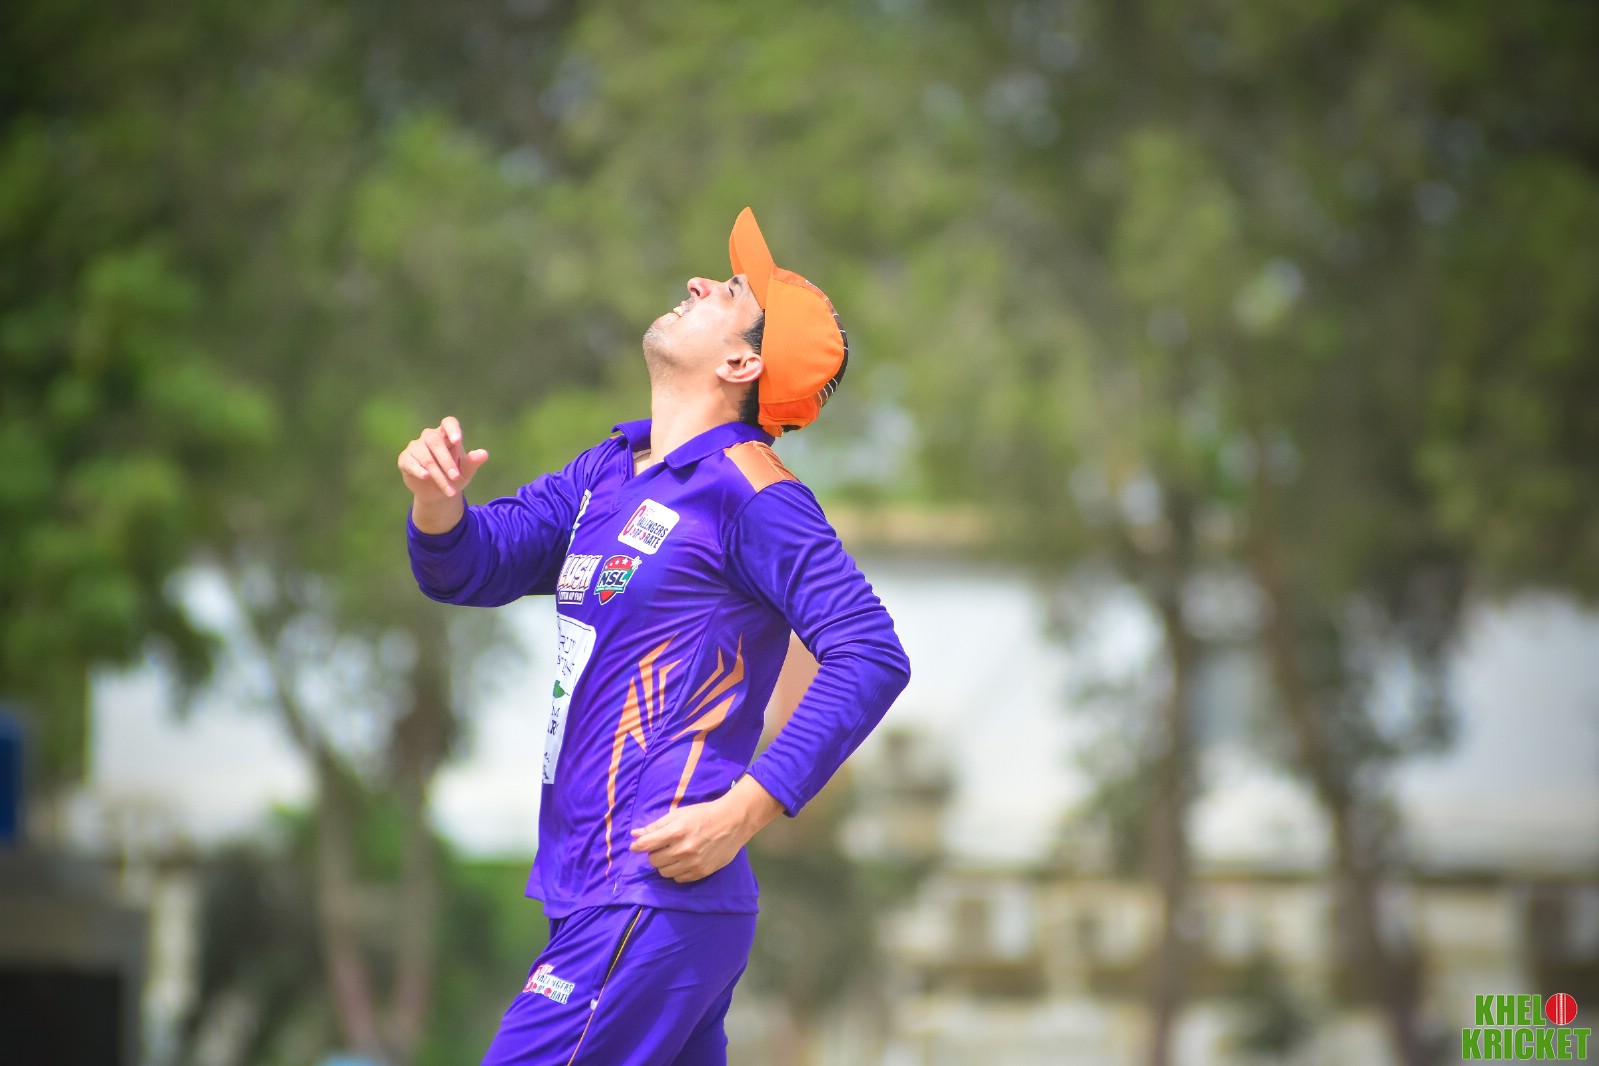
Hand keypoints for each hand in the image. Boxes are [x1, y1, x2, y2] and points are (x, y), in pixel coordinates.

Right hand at [399, 416, 488, 532]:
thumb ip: (472, 462)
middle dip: (446, 461)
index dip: (452, 429)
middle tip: (455, 477)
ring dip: (438, 474)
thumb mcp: (465, 472)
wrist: (437, 494)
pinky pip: (410, 462)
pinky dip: (418, 470)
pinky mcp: (405, 459)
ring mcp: (415, 447)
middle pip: (435, 442)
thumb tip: (484, 454)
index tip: (458, 441)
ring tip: (448, 490)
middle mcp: (429, 437)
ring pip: (425, 457)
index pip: (448, 422)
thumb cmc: (453, 477)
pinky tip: (426, 477)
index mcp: (446, 436)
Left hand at [630, 775, 782, 882]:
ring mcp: (692, 863)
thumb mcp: (678, 814)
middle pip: (653, 861)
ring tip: (672, 854)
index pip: (646, 845)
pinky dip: (677, 871)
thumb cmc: (703, 814)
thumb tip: (635, 835)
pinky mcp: (701, 872)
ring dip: (664, 864)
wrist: (732, 822)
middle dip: (654, 854)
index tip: (636, 846)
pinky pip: (678, 879)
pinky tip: (683, 862)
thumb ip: (656, 826)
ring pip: (664, 872)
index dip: (637, 846)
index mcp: (675, 832)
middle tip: (661, 847)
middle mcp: (682, 850)